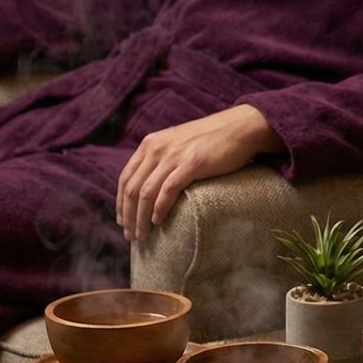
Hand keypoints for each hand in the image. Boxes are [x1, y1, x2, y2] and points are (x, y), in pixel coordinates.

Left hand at [115, 104, 280, 240]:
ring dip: (140, 218)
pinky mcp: (191, 164)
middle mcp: (157, 148)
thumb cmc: (214, 139)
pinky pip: (167, 191)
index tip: (123, 221)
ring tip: (142, 235)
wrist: (242, 127)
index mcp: (151, 143)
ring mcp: (173, 155)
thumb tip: (152, 183)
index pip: (125, 178)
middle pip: (131, 188)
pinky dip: (159, 209)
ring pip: (145, 193)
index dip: (120, 203)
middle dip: (128, 216)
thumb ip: (163, 158)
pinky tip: (158, 221)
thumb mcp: (179, 143)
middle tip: (131, 235)